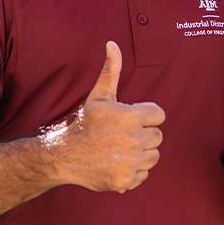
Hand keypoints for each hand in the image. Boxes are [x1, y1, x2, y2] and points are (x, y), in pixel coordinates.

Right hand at [60, 41, 165, 192]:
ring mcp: (130, 162)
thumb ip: (112, 70)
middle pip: (157, 137)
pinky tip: (116, 163)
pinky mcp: (126, 181)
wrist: (64, 155)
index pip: (159, 115)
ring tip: (119, 149)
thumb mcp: (99, 95)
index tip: (129, 119)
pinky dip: (132, 171)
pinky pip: (143, 174)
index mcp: (131, 116)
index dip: (145, 116)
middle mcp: (133, 140)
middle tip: (122, 135)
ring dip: (140, 153)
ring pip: (153, 156)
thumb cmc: (85, 123)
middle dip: (143, 135)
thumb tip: (112, 43)